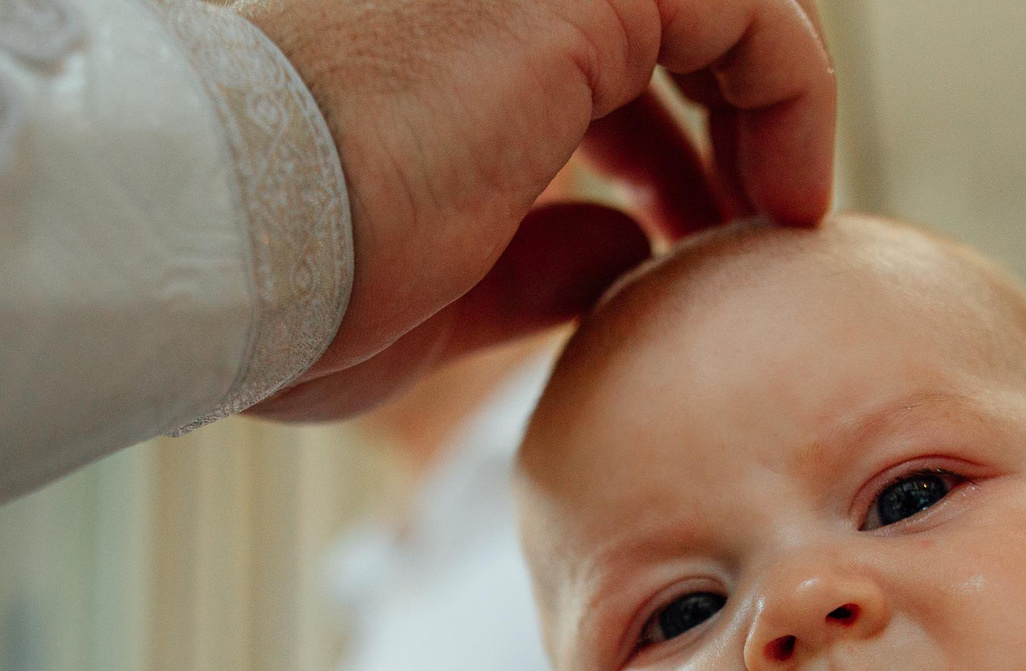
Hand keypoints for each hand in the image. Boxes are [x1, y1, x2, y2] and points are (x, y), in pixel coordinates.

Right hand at [238, 0, 835, 418]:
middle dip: (732, 115)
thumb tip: (627, 251)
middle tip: (747, 231)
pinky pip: (751, 12)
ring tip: (782, 220)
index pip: (604, 49)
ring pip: (722, 4)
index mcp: (454, 30)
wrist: (228, 250)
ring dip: (775, 108)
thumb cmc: (292, 287)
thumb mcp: (444, 284)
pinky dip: (797, 99)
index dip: (672, 140)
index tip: (695, 241)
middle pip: (672, 18)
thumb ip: (542, 254)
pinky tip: (788, 204)